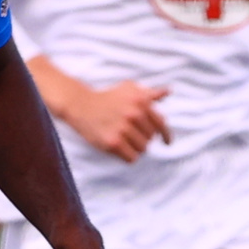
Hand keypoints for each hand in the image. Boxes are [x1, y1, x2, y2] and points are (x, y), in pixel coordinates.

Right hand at [56, 78, 171, 161]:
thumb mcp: (129, 90)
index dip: (166, 135)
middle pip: (151, 138)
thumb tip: (167, 92)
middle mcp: (134, 114)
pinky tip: (120, 148)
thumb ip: (149, 93)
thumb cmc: (108, 98)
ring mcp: (123, 129)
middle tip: (130, 134)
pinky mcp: (113, 143)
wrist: (81, 105)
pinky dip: (128, 156)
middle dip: (143, 138)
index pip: (161, 124)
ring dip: (135, 147)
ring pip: (143, 149)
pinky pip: (132, 158)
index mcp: (141, 101)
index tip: (167, 142)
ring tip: (124, 139)